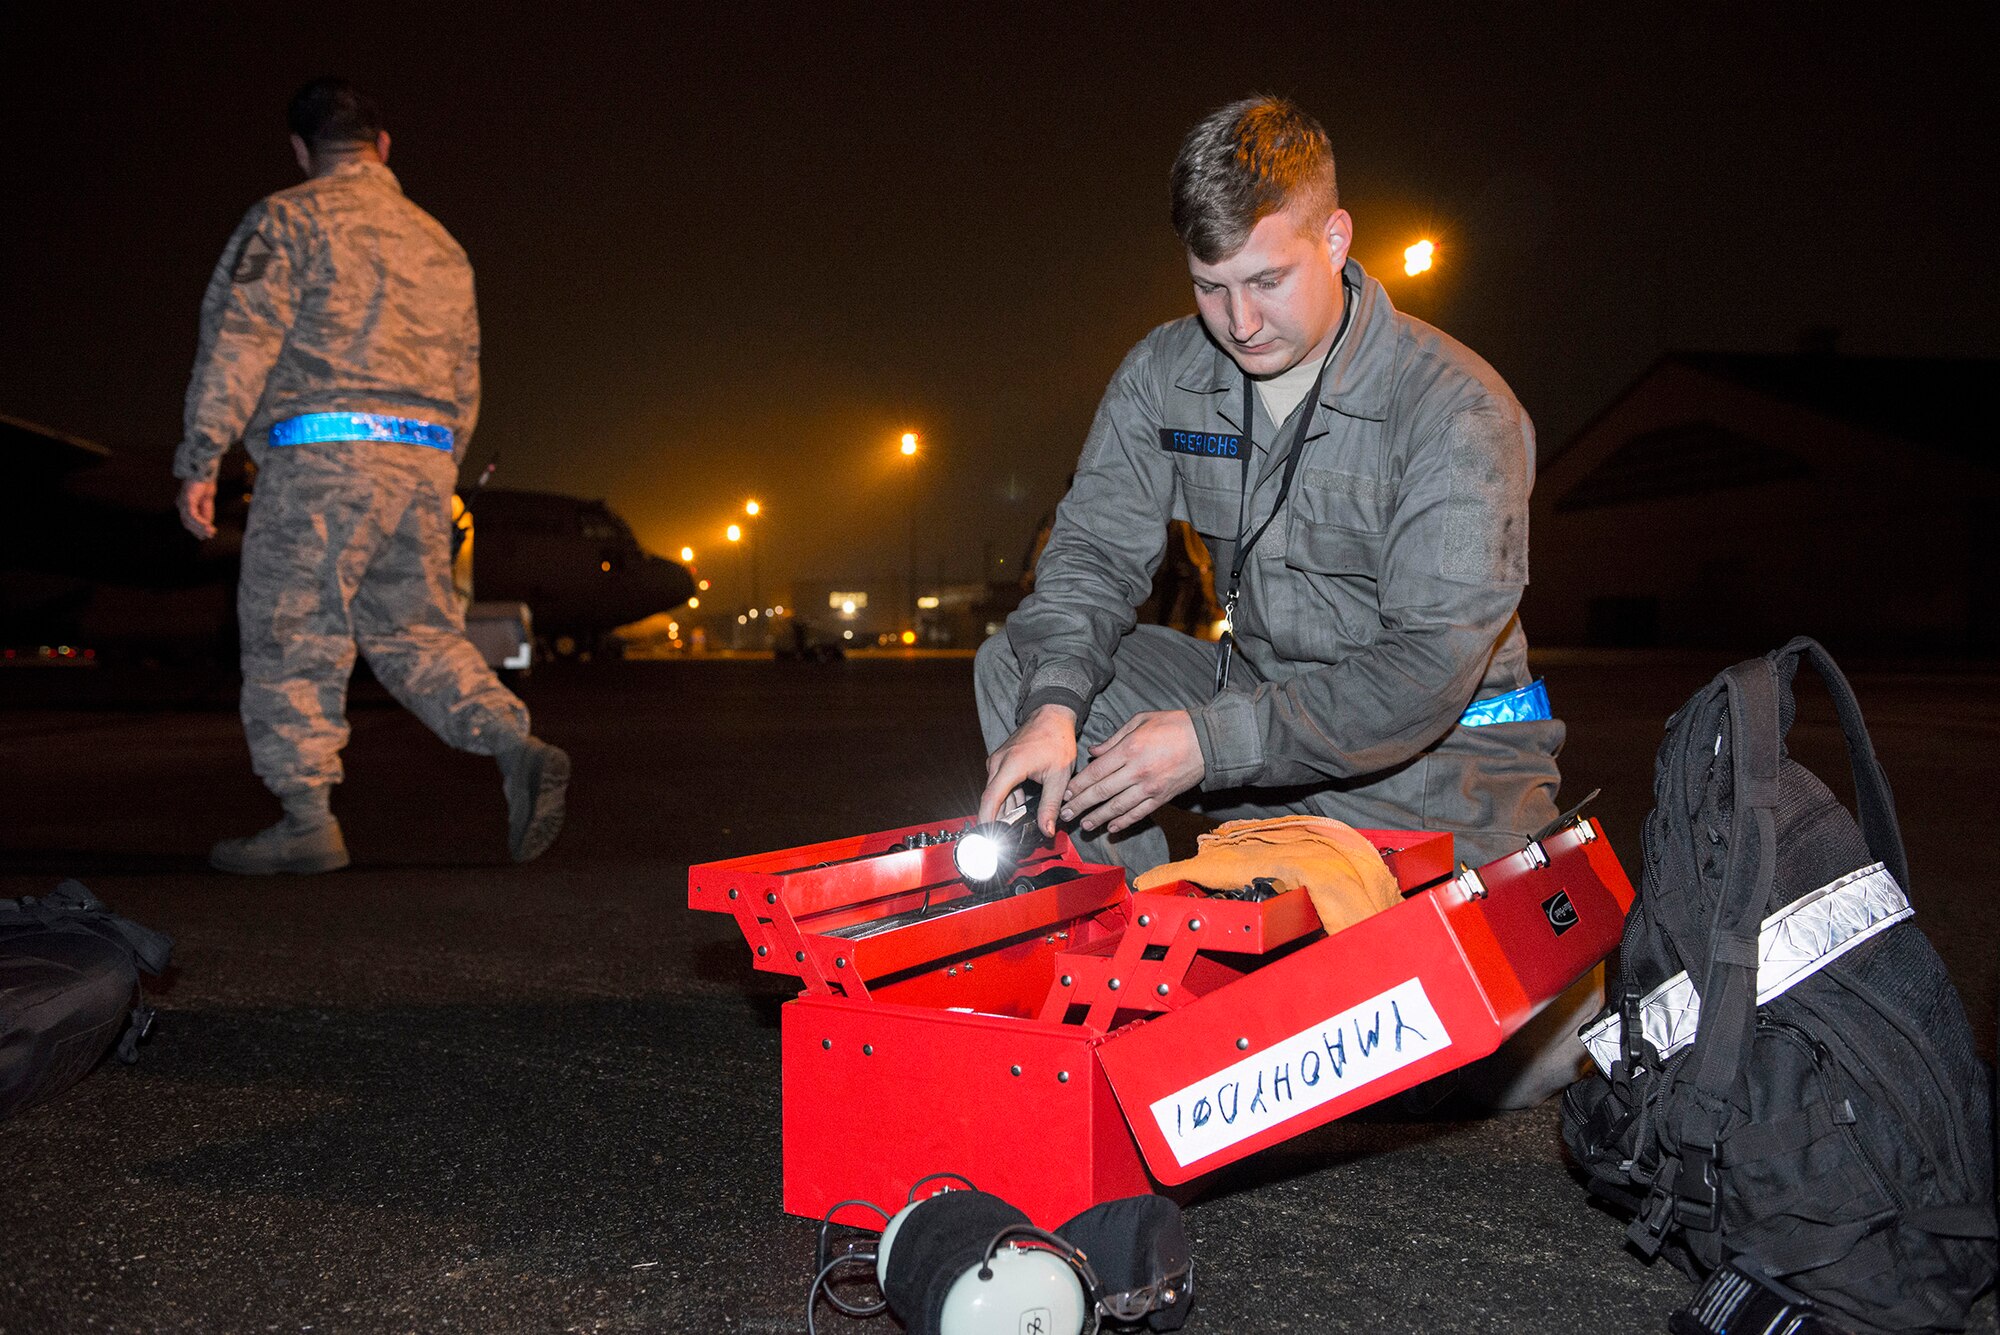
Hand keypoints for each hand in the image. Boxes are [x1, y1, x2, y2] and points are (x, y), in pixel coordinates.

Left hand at [177, 478, 217, 539]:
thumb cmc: (205, 482)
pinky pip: (192, 515)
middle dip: (198, 530)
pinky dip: (200, 522)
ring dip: (200, 528)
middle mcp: (181, 504)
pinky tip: (208, 525)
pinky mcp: (187, 500)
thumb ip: (206, 512)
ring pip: (189, 520)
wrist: (204, 471)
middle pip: (187, 522)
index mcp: (185, 503)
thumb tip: (207, 525)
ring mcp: (183, 502)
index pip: (188, 521)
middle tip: (209, 536)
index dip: (196, 530)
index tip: (205, 536)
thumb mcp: (207, 500)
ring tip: (210, 532)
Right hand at [977, 703, 1078, 837]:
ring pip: (995, 793)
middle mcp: (998, 762)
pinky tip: (1017, 809)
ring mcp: (997, 761)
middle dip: (996, 820)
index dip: (986, 819)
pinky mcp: (1000, 761)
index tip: (985, 837)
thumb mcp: (1059, 777)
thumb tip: (1046, 830)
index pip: (992, 798)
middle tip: (1004, 840)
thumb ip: (1051, 805)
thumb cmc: (1057, 740)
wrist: (1053, 715)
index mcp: (1011, 765)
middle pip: (991, 799)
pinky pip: (999, 785)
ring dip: (1003, 810)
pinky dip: (1006, 798)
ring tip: (1014, 827)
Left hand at [1062, 710, 1204, 835]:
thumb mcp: (1141, 721)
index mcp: (1129, 749)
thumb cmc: (1174, 725)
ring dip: (1098, 817)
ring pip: (1118, 807)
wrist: (1208, 740)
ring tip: (1085, 824)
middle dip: (1081, 805)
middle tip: (1066, 814)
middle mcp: (1137, 771)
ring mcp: (1150, 787)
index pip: (1096, 772)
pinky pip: (1139, 813)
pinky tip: (1111, 827)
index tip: (1066, 793)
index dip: (1078, 785)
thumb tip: (1094, 752)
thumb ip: (1114, 738)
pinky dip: (1124, 822)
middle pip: (1102, 792)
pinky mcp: (1162, 797)